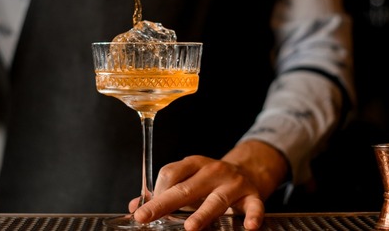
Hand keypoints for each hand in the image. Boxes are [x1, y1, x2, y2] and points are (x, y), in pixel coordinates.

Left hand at [129, 140, 288, 230]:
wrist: (250, 170)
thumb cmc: (212, 180)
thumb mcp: (189, 179)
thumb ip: (164, 192)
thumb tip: (134, 205)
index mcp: (194, 165)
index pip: (169, 173)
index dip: (156, 191)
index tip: (145, 209)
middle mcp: (212, 171)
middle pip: (185, 188)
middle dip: (164, 204)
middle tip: (146, 216)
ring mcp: (233, 183)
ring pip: (216, 200)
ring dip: (203, 213)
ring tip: (190, 227)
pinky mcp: (252, 196)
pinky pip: (254, 206)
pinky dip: (253, 216)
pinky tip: (249, 227)